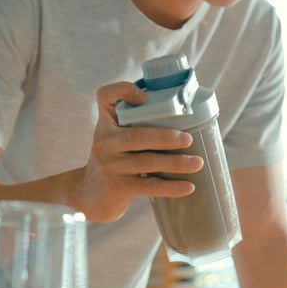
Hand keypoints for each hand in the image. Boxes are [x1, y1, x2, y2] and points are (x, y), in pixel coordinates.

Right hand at [72, 81, 203, 221]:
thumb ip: (137, 125)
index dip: (123, 91)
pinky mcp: (118, 188)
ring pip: (146, 162)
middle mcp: (105, 143)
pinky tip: (188, 187)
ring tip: (197, 162)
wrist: (89, 196)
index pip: (105, 97)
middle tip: (188, 139)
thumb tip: (186, 118)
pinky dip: (170, 187)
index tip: (144, 96)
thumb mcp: (115, 138)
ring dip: (175, 163)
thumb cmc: (113, 161)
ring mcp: (110, 167)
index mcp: (106, 124)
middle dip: (164, 137)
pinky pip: (148, 187)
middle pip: (135, 136)